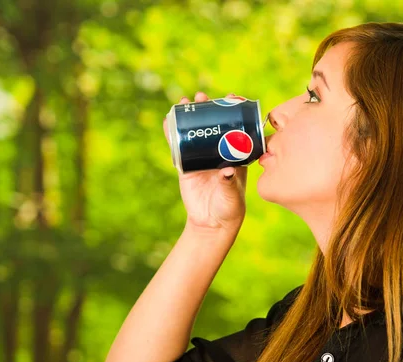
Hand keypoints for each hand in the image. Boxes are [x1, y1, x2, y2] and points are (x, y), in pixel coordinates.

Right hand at [163, 92, 247, 233]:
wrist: (211, 223)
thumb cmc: (229, 208)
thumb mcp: (232, 195)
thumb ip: (229, 183)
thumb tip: (226, 171)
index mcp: (235, 155)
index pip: (235, 129)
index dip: (232, 112)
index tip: (231, 97)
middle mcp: (218, 153)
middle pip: (212, 125)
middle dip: (207, 109)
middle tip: (202, 96)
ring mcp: (201, 158)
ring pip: (194, 132)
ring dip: (189, 116)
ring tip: (183, 101)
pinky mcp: (186, 166)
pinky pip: (178, 147)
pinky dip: (172, 134)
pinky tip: (167, 121)